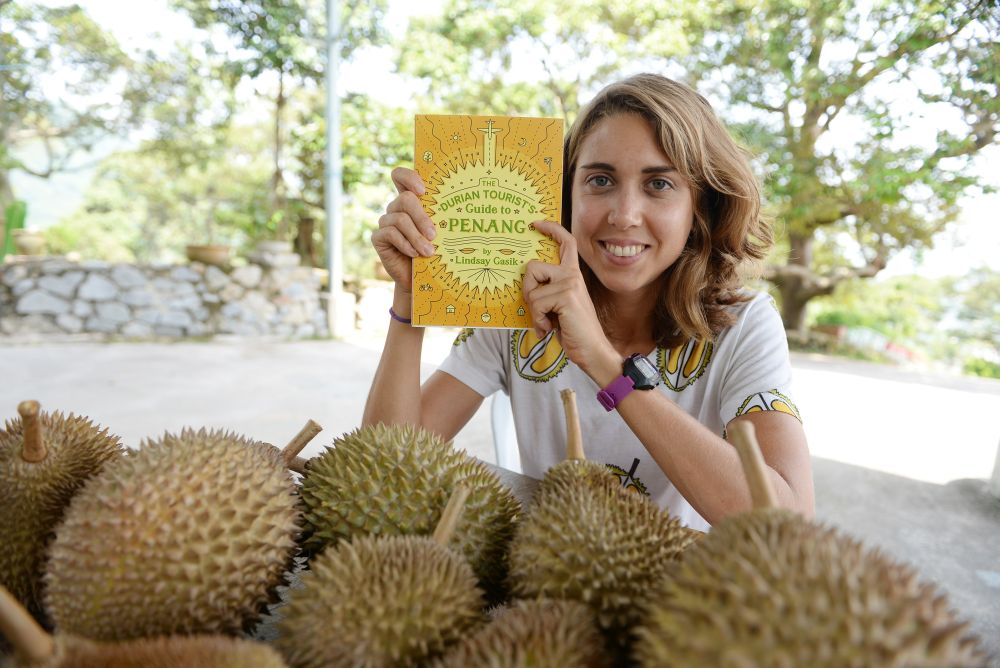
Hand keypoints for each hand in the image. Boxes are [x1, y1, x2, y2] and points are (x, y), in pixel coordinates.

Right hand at [371, 167, 436, 292]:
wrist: (419, 279)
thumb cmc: (434, 253)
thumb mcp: (441, 233)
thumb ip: (442, 218)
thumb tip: (462, 210)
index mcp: (410, 202)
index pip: (400, 176)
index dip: (409, 177)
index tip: (423, 190)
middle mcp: (396, 209)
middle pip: (405, 199)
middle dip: (421, 217)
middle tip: (434, 234)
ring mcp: (385, 222)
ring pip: (400, 219)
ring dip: (416, 236)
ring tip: (429, 251)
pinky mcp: (378, 238)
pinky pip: (390, 234)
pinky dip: (405, 244)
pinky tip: (414, 254)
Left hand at [522, 221, 615, 373]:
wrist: (592, 350)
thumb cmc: (574, 331)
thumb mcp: (559, 306)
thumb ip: (548, 291)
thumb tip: (526, 284)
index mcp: (573, 275)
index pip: (566, 242)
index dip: (551, 229)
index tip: (536, 224)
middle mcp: (572, 275)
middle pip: (532, 267)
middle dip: (527, 291)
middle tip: (539, 310)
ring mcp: (569, 284)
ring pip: (531, 290)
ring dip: (534, 311)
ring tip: (548, 322)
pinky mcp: (566, 296)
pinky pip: (536, 303)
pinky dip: (539, 320)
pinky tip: (551, 328)